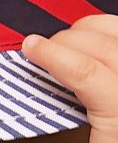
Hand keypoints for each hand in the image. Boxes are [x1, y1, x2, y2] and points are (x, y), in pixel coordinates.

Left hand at [22, 15, 117, 142]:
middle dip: (72, 36)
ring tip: (34, 52)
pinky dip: (54, 58)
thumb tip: (74, 58)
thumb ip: (104, 83)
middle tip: (44, 50)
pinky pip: (83, 72)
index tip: (65, 40)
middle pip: (108, 32)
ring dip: (59, 45)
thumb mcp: (114, 112)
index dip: (91, 30)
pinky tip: (33, 52)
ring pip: (94, 47)